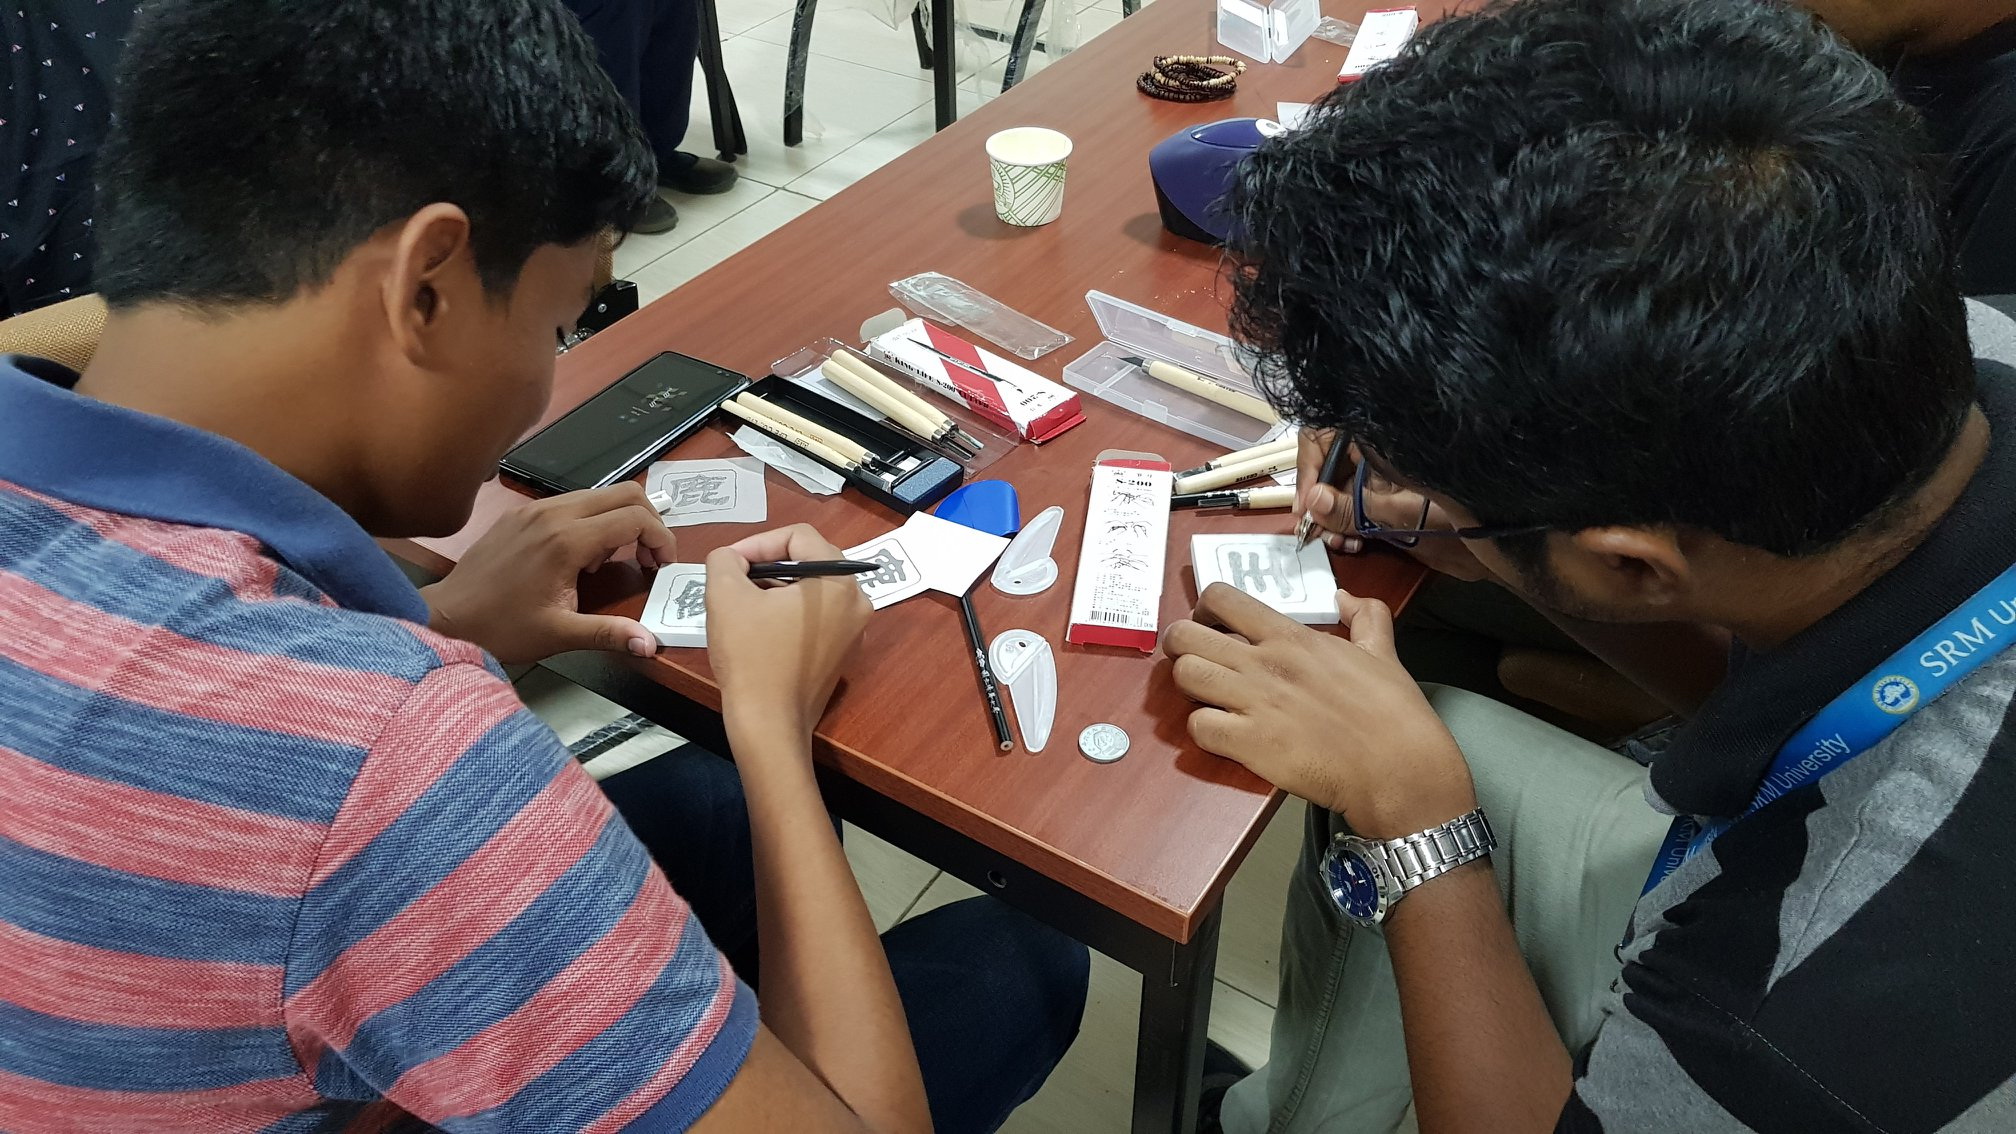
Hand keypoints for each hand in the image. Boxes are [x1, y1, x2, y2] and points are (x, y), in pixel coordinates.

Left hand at [420, 482, 675, 663]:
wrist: (447, 619)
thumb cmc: (502, 628)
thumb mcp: (560, 634)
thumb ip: (609, 633)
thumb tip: (650, 644)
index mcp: (567, 540)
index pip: (635, 518)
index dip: (661, 538)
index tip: (662, 565)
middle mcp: (553, 514)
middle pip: (624, 492)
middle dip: (648, 521)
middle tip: (648, 557)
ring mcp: (535, 509)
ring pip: (598, 494)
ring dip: (619, 520)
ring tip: (612, 561)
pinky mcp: (522, 513)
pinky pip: (571, 502)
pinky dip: (592, 519)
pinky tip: (580, 556)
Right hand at [707, 524, 871, 742]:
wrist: (769, 724)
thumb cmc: (750, 656)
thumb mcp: (725, 595)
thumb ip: (725, 560)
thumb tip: (733, 558)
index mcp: (839, 582)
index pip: (800, 536)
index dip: (759, 542)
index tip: (731, 562)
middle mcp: (858, 602)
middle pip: (810, 560)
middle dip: (769, 563)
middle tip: (736, 578)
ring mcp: (855, 631)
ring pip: (813, 590)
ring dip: (777, 587)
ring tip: (744, 602)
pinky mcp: (844, 653)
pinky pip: (817, 617)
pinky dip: (790, 612)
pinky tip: (761, 627)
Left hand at [1163, 583, 1476, 836]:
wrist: (1398, 769)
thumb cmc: (1393, 713)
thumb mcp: (1382, 651)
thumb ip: (1365, 616)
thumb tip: (1346, 596)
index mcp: (1292, 637)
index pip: (1220, 597)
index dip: (1204, 608)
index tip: (1210, 623)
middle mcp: (1265, 663)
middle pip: (1186, 635)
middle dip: (1180, 644)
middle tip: (1194, 658)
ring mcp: (1253, 703)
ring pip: (1185, 676)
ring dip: (1188, 685)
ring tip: (1206, 695)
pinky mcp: (1249, 744)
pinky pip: (1197, 727)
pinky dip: (1202, 730)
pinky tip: (1222, 733)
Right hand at [1295, 430, 1495, 582]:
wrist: (1499, 538)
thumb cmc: (1459, 515)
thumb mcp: (1399, 513)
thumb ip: (1351, 509)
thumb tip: (1312, 502)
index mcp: (1380, 438)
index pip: (1325, 434)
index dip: (1309, 466)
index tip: (1306, 501)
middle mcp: (1378, 451)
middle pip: (1328, 464)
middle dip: (1318, 498)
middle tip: (1315, 531)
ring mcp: (1383, 476)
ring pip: (1338, 489)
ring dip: (1330, 517)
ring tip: (1336, 541)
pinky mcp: (1387, 498)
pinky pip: (1353, 507)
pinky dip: (1347, 526)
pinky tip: (1350, 543)